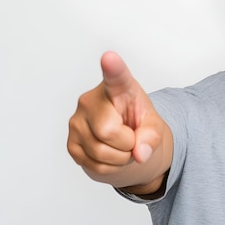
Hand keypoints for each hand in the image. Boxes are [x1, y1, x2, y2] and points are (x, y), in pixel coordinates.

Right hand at [68, 51, 170, 189]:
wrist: (124, 142)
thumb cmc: (137, 124)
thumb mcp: (154, 127)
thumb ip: (152, 137)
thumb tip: (140, 154)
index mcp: (118, 89)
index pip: (116, 77)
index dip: (113, 68)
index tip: (110, 58)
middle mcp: (91, 100)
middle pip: (108, 131)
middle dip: (127, 143)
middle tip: (131, 138)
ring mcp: (76, 121)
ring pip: (101, 152)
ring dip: (120, 158)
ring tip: (122, 146)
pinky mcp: (70, 143)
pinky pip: (94, 164)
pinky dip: (110, 167)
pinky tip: (111, 154)